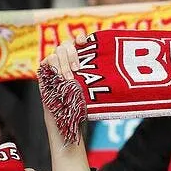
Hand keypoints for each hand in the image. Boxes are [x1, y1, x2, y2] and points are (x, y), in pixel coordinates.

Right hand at [39, 43, 92, 170]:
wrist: (71, 130)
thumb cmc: (85, 113)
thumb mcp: (96, 92)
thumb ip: (99, 80)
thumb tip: (126, 73)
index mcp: (77, 66)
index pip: (75, 44)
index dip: (79, 39)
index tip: (86, 41)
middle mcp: (64, 67)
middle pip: (64, 46)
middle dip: (71, 54)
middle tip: (78, 70)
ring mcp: (53, 73)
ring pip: (54, 54)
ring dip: (63, 63)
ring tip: (70, 78)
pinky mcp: (45, 81)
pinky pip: (44, 65)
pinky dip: (53, 68)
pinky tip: (61, 77)